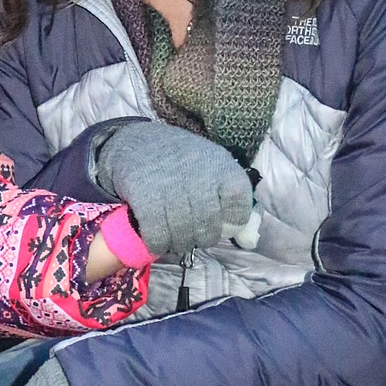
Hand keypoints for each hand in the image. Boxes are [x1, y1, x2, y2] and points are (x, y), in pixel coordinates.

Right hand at [93, 120, 253, 259]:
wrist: (137, 142)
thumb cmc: (180, 160)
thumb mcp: (212, 169)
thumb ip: (232, 203)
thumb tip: (248, 241)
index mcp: (222, 166)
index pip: (239, 209)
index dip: (231, 223)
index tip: (219, 221)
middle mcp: (200, 176)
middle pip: (210, 230)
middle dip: (201, 238)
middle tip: (190, 231)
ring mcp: (172, 188)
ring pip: (184, 237)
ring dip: (178, 244)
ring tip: (173, 236)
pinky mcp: (146, 198)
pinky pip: (158, 236)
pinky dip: (158, 244)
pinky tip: (157, 238)